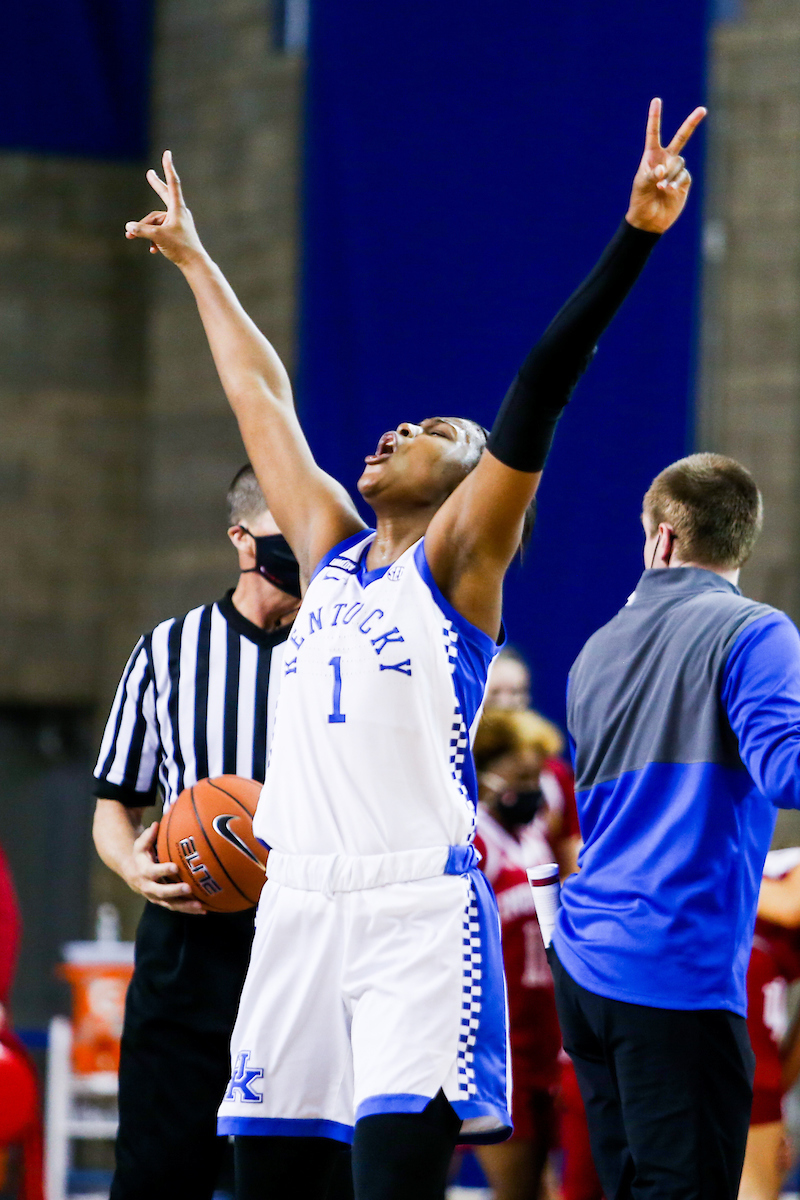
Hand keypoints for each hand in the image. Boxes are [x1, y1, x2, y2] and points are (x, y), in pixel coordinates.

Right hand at [123, 821, 205, 913]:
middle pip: (162, 892)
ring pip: (171, 904)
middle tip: (188, 888)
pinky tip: (203, 909)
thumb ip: (148, 836)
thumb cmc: (141, 856)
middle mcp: (149, 887)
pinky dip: (189, 910)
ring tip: (200, 905)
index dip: (164, 870)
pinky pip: (177, 907)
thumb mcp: (141, 845)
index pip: (154, 872)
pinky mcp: (164, 903)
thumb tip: (157, 824)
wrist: (133, 874)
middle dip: (175, 891)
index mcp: (144, 872)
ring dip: (185, 906)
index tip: (176, 867)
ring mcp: (157, 897)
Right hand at [124, 150, 204, 268]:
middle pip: (165, 195)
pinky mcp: (177, 234)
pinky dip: (154, 239)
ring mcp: (178, 223)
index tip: (167, 153)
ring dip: (144, 229)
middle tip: (150, 173)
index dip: (168, 167)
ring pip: (157, 221)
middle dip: (155, 186)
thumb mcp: (158, 236)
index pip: (172, 183)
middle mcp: (179, 213)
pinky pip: (161, 232)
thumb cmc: (180, 248)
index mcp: (177, 208)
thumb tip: (129, 226)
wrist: (195, 264)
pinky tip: (152, 251)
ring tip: (131, 237)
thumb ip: (142, 230)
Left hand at [626, 98, 705, 234]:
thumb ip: (650, 175)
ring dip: (671, 175)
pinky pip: (683, 176)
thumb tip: (662, 169)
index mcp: (651, 157)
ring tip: (661, 188)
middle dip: (692, 124)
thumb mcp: (641, 186)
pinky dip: (676, 182)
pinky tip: (669, 191)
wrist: (650, 220)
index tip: (656, 100)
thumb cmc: (640, 201)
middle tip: (703, 110)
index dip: (655, 117)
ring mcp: (676, 170)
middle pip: (681, 138)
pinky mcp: (684, 182)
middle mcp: (666, 160)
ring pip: (679, 163)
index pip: (654, 134)